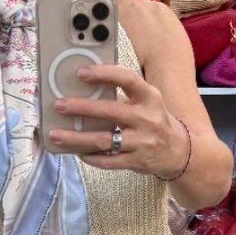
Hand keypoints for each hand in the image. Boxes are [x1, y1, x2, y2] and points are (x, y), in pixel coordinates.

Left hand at [48, 63, 189, 178]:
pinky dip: (90, 157)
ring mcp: (142, 142)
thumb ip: (123, 96)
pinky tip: (76, 152)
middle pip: (110, 111)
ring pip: (104, 140)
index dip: (104, 74)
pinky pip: (108, 161)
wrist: (179, 152)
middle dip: (81, 108)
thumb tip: (85, 89)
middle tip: (59, 105)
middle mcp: (147, 119)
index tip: (81, 72)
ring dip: (77, 138)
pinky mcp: (136, 162)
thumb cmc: (155, 121)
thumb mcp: (147, 102)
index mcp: (149, 98)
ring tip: (56, 134)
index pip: (127, 79)